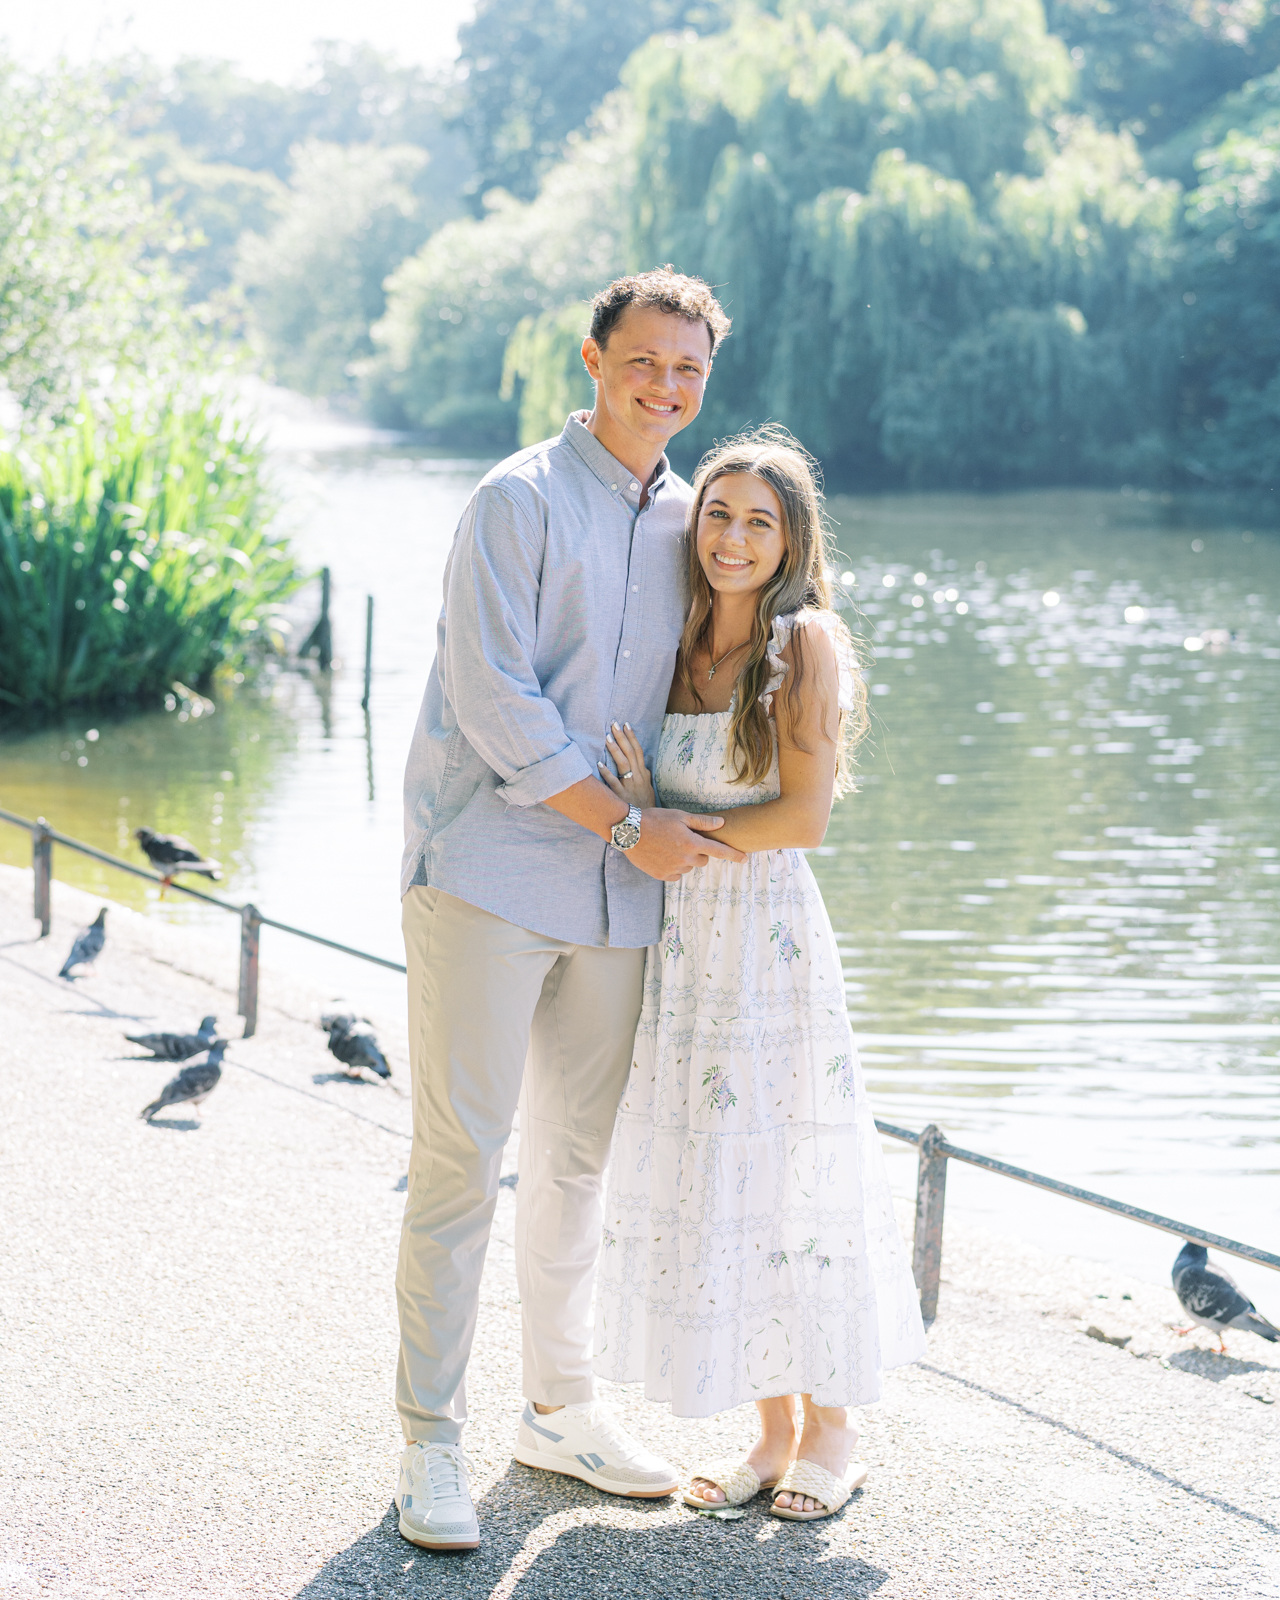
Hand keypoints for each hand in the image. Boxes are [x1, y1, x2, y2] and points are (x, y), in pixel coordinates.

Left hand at [598, 721, 655, 808]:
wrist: (645, 824)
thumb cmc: (645, 805)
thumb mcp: (647, 787)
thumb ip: (642, 774)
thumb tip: (639, 761)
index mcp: (644, 774)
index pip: (638, 751)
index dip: (632, 737)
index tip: (625, 724)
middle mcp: (638, 777)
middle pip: (630, 753)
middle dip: (622, 738)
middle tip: (614, 724)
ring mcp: (630, 786)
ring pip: (624, 765)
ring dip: (616, 750)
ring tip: (607, 738)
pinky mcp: (622, 796)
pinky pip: (614, 783)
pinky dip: (607, 773)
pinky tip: (599, 763)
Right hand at [627, 808, 745, 880]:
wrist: (628, 831)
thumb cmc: (655, 819)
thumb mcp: (680, 816)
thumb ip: (702, 822)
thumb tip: (721, 823)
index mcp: (692, 843)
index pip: (719, 851)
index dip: (734, 855)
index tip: (745, 859)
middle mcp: (685, 859)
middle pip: (702, 860)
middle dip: (698, 852)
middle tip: (684, 840)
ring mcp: (673, 869)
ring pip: (688, 867)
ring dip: (684, 859)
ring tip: (668, 845)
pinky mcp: (662, 875)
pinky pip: (675, 874)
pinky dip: (673, 866)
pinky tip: (662, 855)